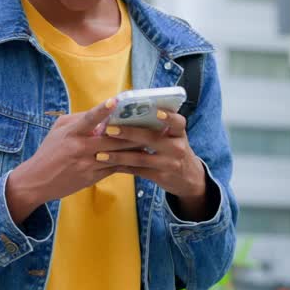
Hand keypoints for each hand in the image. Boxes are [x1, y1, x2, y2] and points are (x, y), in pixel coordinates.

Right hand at [4, 97, 146, 224]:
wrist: (37, 181)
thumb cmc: (49, 151)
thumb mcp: (60, 130)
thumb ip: (81, 120)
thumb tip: (103, 112)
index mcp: (71, 133)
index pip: (89, 119)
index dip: (102, 110)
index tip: (115, 101)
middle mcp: (80, 148)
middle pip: (112, 139)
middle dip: (133, 132)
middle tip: (152, 123)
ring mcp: (87, 164)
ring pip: (117, 154)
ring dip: (135, 148)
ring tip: (153, 140)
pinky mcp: (92, 177)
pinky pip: (114, 168)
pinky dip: (128, 162)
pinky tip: (142, 158)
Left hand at [95, 110, 211, 219]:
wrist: (189, 178)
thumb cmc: (174, 150)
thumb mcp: (174, 137)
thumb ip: (158, 127)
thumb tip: (127, 114)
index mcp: (179, 133)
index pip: (178, 122)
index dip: (168, 117)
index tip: (156, 112)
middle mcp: (176, 147)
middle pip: (151, 138)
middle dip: (129, 133)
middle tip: (109, 129)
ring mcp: (169, 163)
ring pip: (141, 158)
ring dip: (119, 155)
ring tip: (100, 154)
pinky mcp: (161, 177)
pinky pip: (138, 171)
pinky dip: (122, 167)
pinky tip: (108, 164)